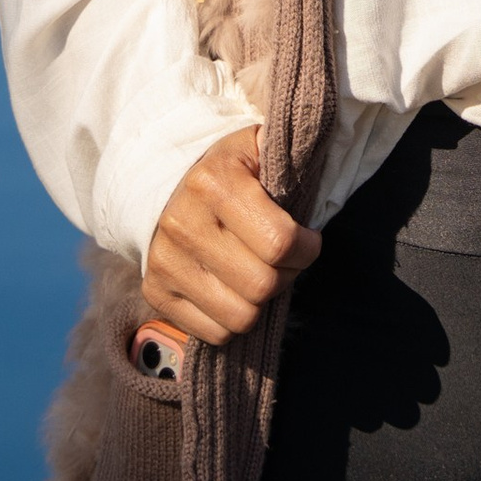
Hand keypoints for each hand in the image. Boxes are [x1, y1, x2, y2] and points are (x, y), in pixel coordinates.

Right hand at [143, 127, 320, 344]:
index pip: (280, 242)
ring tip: (259, 273)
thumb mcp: (258, 148)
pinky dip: (233, 319)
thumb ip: (290, 156)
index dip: (306, 248)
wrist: (166, 183)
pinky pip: (215, 333)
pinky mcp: (156, 292)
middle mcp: (182, 224)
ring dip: (260, 302)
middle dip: (286, 276)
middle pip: (262, 285)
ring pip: (241, 317)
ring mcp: (165, 262)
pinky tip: (233, 289)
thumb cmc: (229, 171)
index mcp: (212, 183)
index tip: (307, 240)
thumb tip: (324, 159)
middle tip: (285, 259)